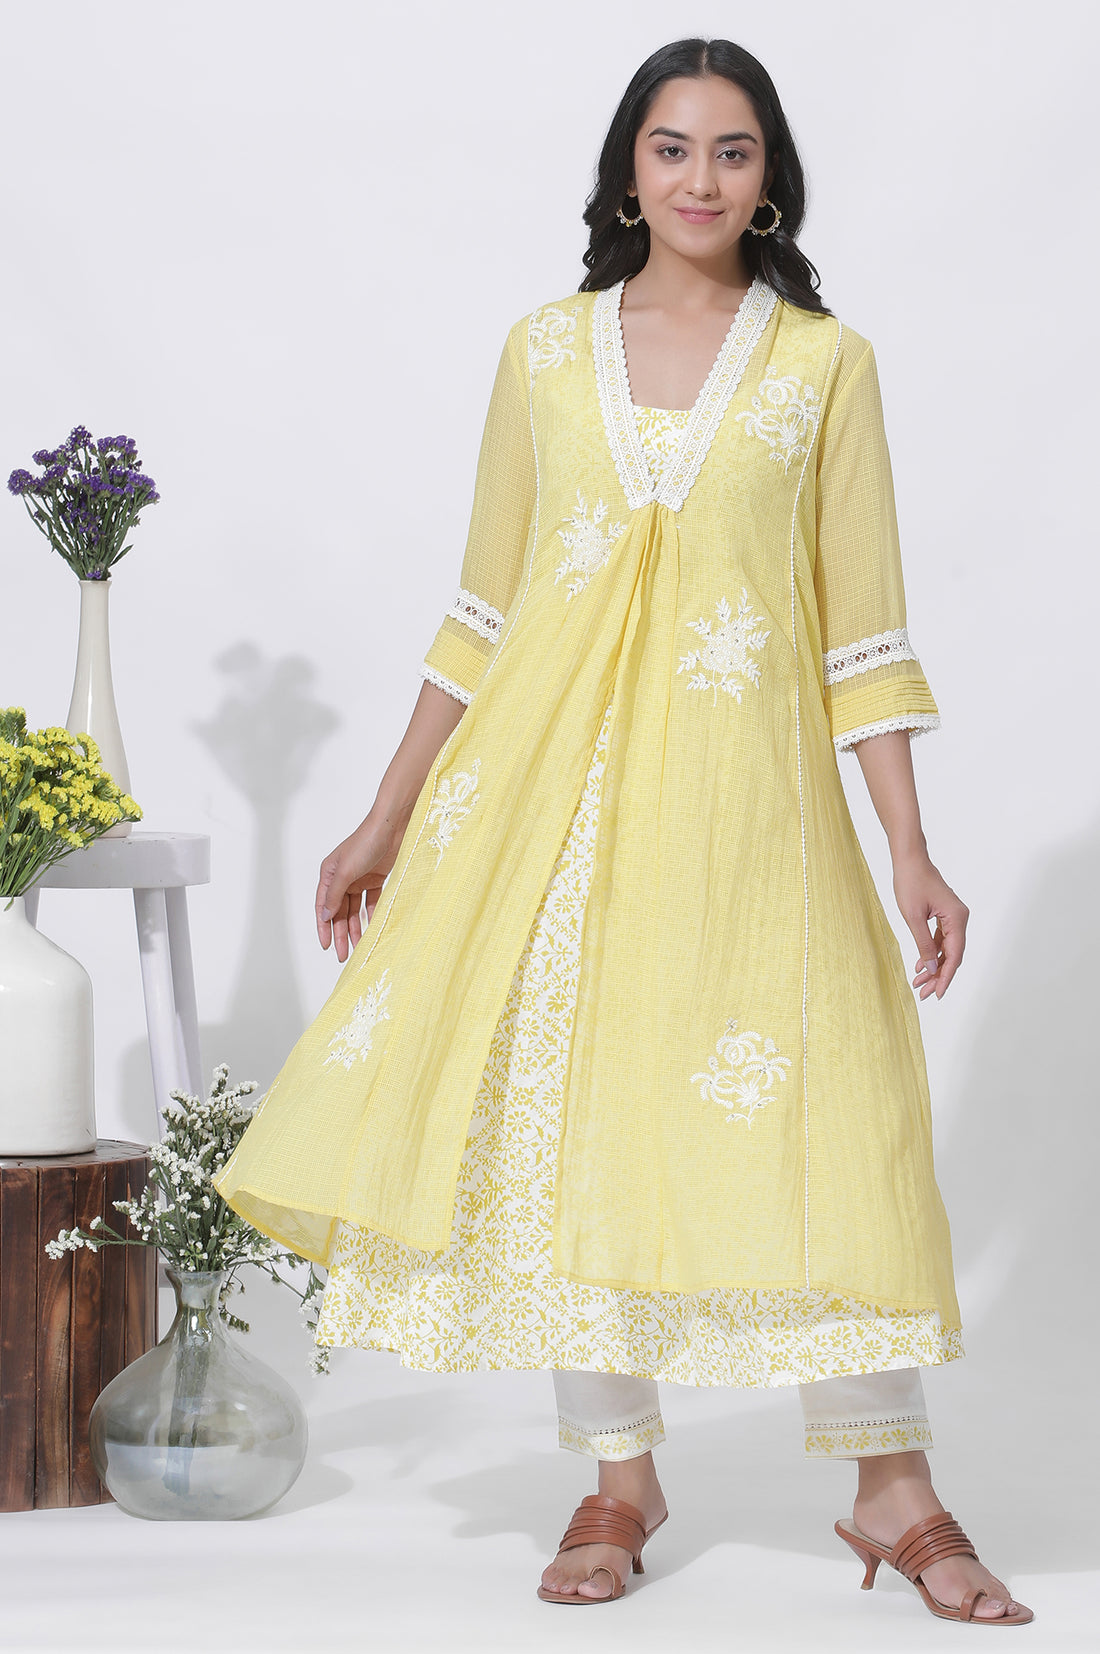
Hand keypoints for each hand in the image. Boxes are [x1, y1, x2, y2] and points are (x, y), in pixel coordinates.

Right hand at [315, 810, 407, 962]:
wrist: (393, 827)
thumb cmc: (366, 843)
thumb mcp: (346, 871)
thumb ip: (335, 894)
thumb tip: (323, 915)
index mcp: (329, 873)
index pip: (323, 906)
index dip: (323, 927)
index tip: (326, 947)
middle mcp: (342, 877)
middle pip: (339, 911)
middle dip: (340, 933)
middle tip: (344, 955)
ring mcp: (359, 878)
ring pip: (355, 909)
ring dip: (356, 927)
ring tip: (360, 947)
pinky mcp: (376, 878)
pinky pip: (371, 902)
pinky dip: (371, 915)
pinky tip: (373, 928)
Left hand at [892, 852, 968, 1000]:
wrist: (909, 859)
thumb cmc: (910, 882)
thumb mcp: (913, 917)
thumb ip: (924, 944)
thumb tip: (931, 968)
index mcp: (957, 918)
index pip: (954, 956)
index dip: (945, 977)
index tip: (936, 994)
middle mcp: (960, 918)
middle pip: (952, 955)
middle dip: (938, 976)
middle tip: (923, 993)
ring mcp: (953, 917)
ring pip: (946, 949)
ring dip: (934, 966)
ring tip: (918, 984)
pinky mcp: (945, 915)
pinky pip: (941, 939)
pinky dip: (931, 953)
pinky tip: (920, 966)